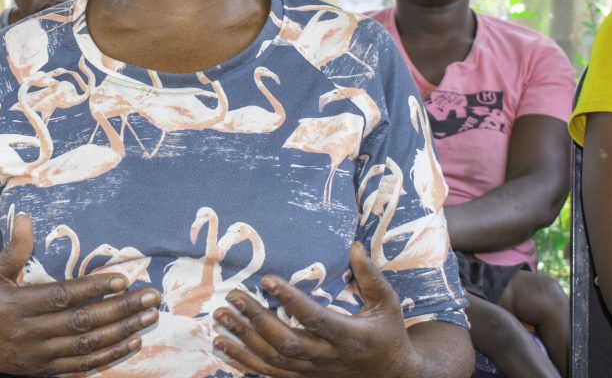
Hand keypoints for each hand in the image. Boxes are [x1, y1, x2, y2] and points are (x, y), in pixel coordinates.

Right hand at [0, 214, 160, 376]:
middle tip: (151, 297)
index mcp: (19, 305)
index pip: (63, 296)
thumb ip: (13, 249)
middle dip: (122, 309)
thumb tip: (25, 217)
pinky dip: (110, 355)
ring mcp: (41, 354)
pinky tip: (133, 342)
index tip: (123, 278)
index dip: (94, 288)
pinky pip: (84, 364)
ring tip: (150, 316)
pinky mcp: (47, 369)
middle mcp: (32, 332)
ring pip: (88, 345)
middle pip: (83, 322)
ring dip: (123, 331)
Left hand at [213, 242, 424, 377]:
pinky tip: (222, 344)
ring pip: (272, 359)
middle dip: (257, 319)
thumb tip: (354, 246)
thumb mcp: (387, 304)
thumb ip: (370, 276)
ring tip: (220, 316)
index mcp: (349, 336)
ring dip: (243, 339)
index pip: (315, 318)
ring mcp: (312, 372)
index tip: (268, 279)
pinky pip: (268, 373)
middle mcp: (327, 357)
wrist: (391, 376)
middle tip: (233, 295)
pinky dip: (243, 360)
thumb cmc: (388, 334)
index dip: (291, 300)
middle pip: (286, 342)